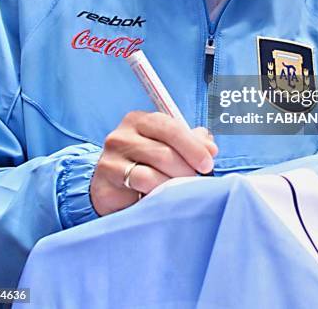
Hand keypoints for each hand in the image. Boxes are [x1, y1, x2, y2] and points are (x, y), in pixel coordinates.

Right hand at [90, 111, 217, 215]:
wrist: (112, 188)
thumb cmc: (145, 165)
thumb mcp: (168, 148)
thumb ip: (191, 142)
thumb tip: (210, 147)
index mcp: (140, 120)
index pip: (170, 127)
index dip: (193, 146)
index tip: (207, 163)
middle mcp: (122, 135)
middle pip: (164, 152)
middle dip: (186, 169)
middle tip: (195, 180)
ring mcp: (111, 158)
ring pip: (153, 172)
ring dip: (172, 184)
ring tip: (178, 190)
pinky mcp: (106, 181)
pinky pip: (140, 187)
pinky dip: (157, 192)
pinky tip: (161, 196)